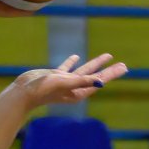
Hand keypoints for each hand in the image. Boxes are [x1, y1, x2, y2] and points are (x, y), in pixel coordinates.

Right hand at [13, 53, 127, 113]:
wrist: (24, 92)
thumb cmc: (44, 90)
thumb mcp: (65, 83)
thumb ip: (83, 81)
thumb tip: (101, 82)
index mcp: (79, 91)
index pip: (100, 80)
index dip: (112, 73)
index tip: (124, 68)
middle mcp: (75, 88)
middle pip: (96, 76)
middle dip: (109, 70)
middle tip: (123, 65)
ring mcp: (66, 82)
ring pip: (85, 70)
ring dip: (96, 64)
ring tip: (107, 56)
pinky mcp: (56, 76)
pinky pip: (67, 68)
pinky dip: (72, 62)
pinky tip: (76, 56)